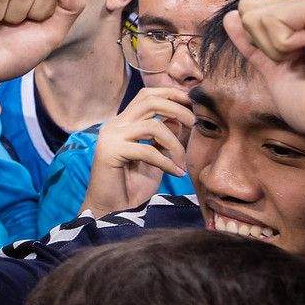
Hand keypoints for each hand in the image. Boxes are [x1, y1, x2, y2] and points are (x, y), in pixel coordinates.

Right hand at [82, 86, 194, 215]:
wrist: (112, 210)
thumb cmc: (133, 185)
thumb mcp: (157, 156)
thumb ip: (165, 136)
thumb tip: (180, 118)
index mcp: (123, 122)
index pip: (147, 95)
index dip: (171, 94)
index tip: (193, 104)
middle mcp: (114, 125)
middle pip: (149, 101)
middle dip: (178, 109)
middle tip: (195, 124)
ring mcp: (110, 137)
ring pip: (152, 125)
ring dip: (175, 144)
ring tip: (182, 162)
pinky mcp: (109, 152)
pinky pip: (147, 150)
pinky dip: (167, 162)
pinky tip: (176, 174)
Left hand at [222, 0, 304, 153]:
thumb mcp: (277, 69)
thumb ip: (255, 42)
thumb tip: (230, 16)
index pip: (253, 11)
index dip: (261, 45)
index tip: (297, 65)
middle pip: (249, 10)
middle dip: (265, 46)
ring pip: (256, 15)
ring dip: (275, 49)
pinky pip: (272, 20)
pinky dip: (283, 46)